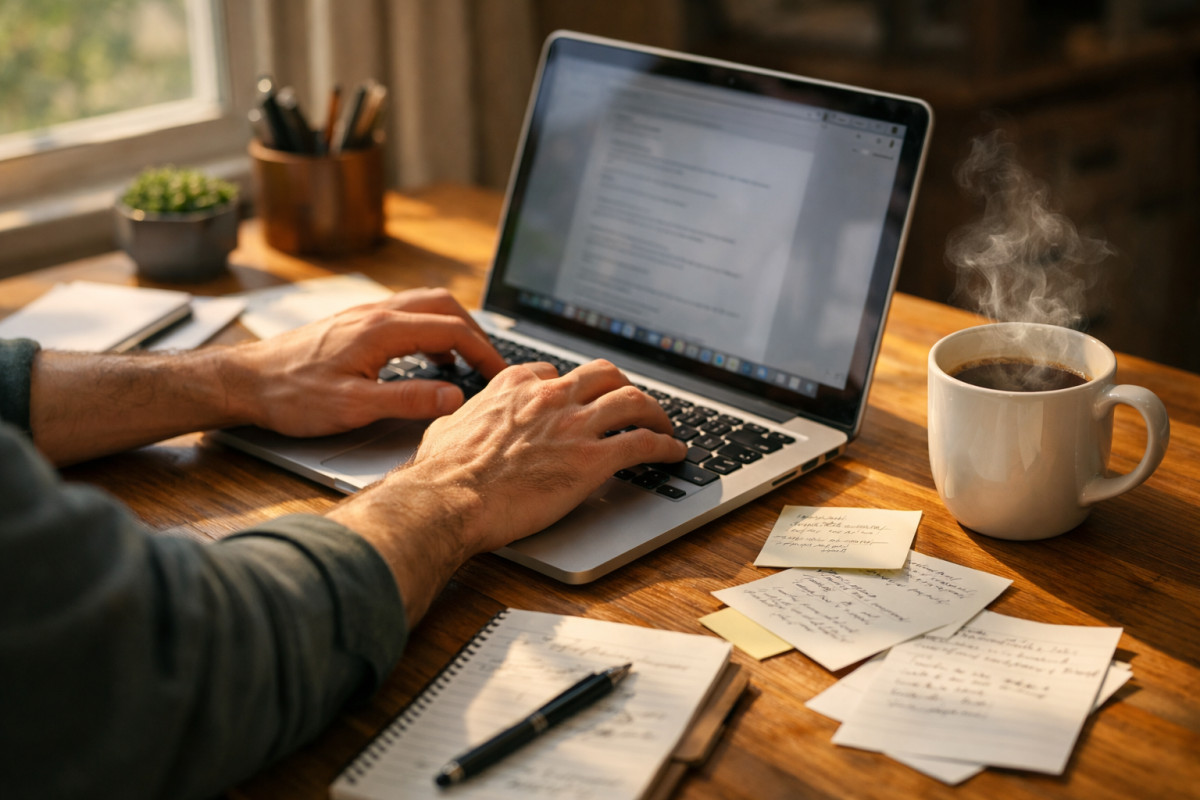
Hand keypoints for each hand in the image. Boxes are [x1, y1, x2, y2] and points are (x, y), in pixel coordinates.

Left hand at [231, 288, 507, 436]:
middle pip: (444, 306)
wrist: (244, 380)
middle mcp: (376, 313)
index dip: (484, 353)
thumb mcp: (353, 407)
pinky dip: (430, 330)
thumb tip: (455, 397)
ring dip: (452, 328)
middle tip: (490, 365)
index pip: (452, 331)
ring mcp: (364, 315)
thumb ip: (409, 400)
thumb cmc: (290, 395)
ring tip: (466, 361)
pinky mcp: (354, 324)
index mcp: (383, 330)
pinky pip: (406, 315)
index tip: (500, 376)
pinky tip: (427, 359)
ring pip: (425, 306)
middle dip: (475, 333)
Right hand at [327, 359, 686, 622]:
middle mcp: (549, 397)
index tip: (581, 399)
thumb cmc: (441, 473)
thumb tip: (458, 419)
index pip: (556, 373)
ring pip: (633, 401)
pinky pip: (643, 442)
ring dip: (656, 411)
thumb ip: (464, 416)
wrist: (448, 500)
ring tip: (665, 425)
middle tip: (634, 403)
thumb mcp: (446, 428)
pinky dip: (664, 444)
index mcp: (515, 386)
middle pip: (604, 375)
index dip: (573, 387)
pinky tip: (673, 452)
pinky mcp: (592, 459)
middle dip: (624, 387)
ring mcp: (573, 425)